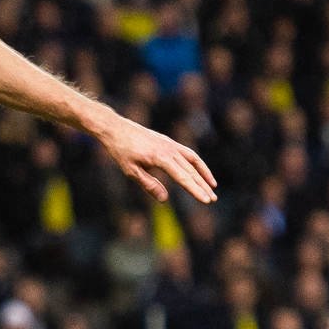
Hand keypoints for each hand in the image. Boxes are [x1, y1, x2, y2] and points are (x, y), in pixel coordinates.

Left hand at [95, 116, 216, 203]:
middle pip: (190, 171)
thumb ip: (149, 185)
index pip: (183, 177)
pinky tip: (200, 172)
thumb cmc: (121, 150)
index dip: (195, 190)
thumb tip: (165, 199)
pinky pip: (188, 153)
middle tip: (212, 200)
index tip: (206, 200)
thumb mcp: (131, 171)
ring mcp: (171, 144)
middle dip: (202, 186)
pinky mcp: (169, 142)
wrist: (116, 128)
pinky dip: (197, 163)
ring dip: (203, 175)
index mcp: (160, 158)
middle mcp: (169, 150)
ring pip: (192, 161)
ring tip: (212, 187)